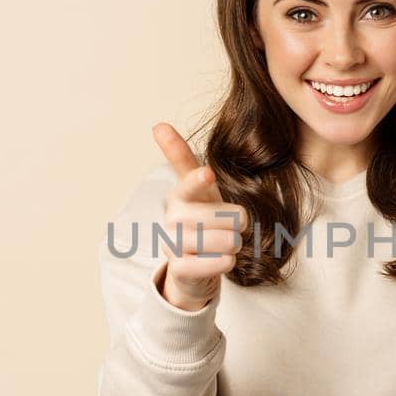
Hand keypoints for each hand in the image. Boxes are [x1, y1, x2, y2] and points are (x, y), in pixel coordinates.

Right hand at [151, 122, 249, 310]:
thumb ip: (184, 159)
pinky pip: (216, 264)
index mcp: (180, 195)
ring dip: (234, 243)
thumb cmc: (203, 222)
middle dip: (238, 222)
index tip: (208, 174)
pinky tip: (222, 260)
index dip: (198, 180)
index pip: (188, 183)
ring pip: (224, 240)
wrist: (194, 266)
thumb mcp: (202, 190)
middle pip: (222, 216)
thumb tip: (157, 125)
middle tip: (234, 226)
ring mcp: (172, 245)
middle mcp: (172, 218)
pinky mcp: (179, 269)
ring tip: (225, 244)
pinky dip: (226, 262)